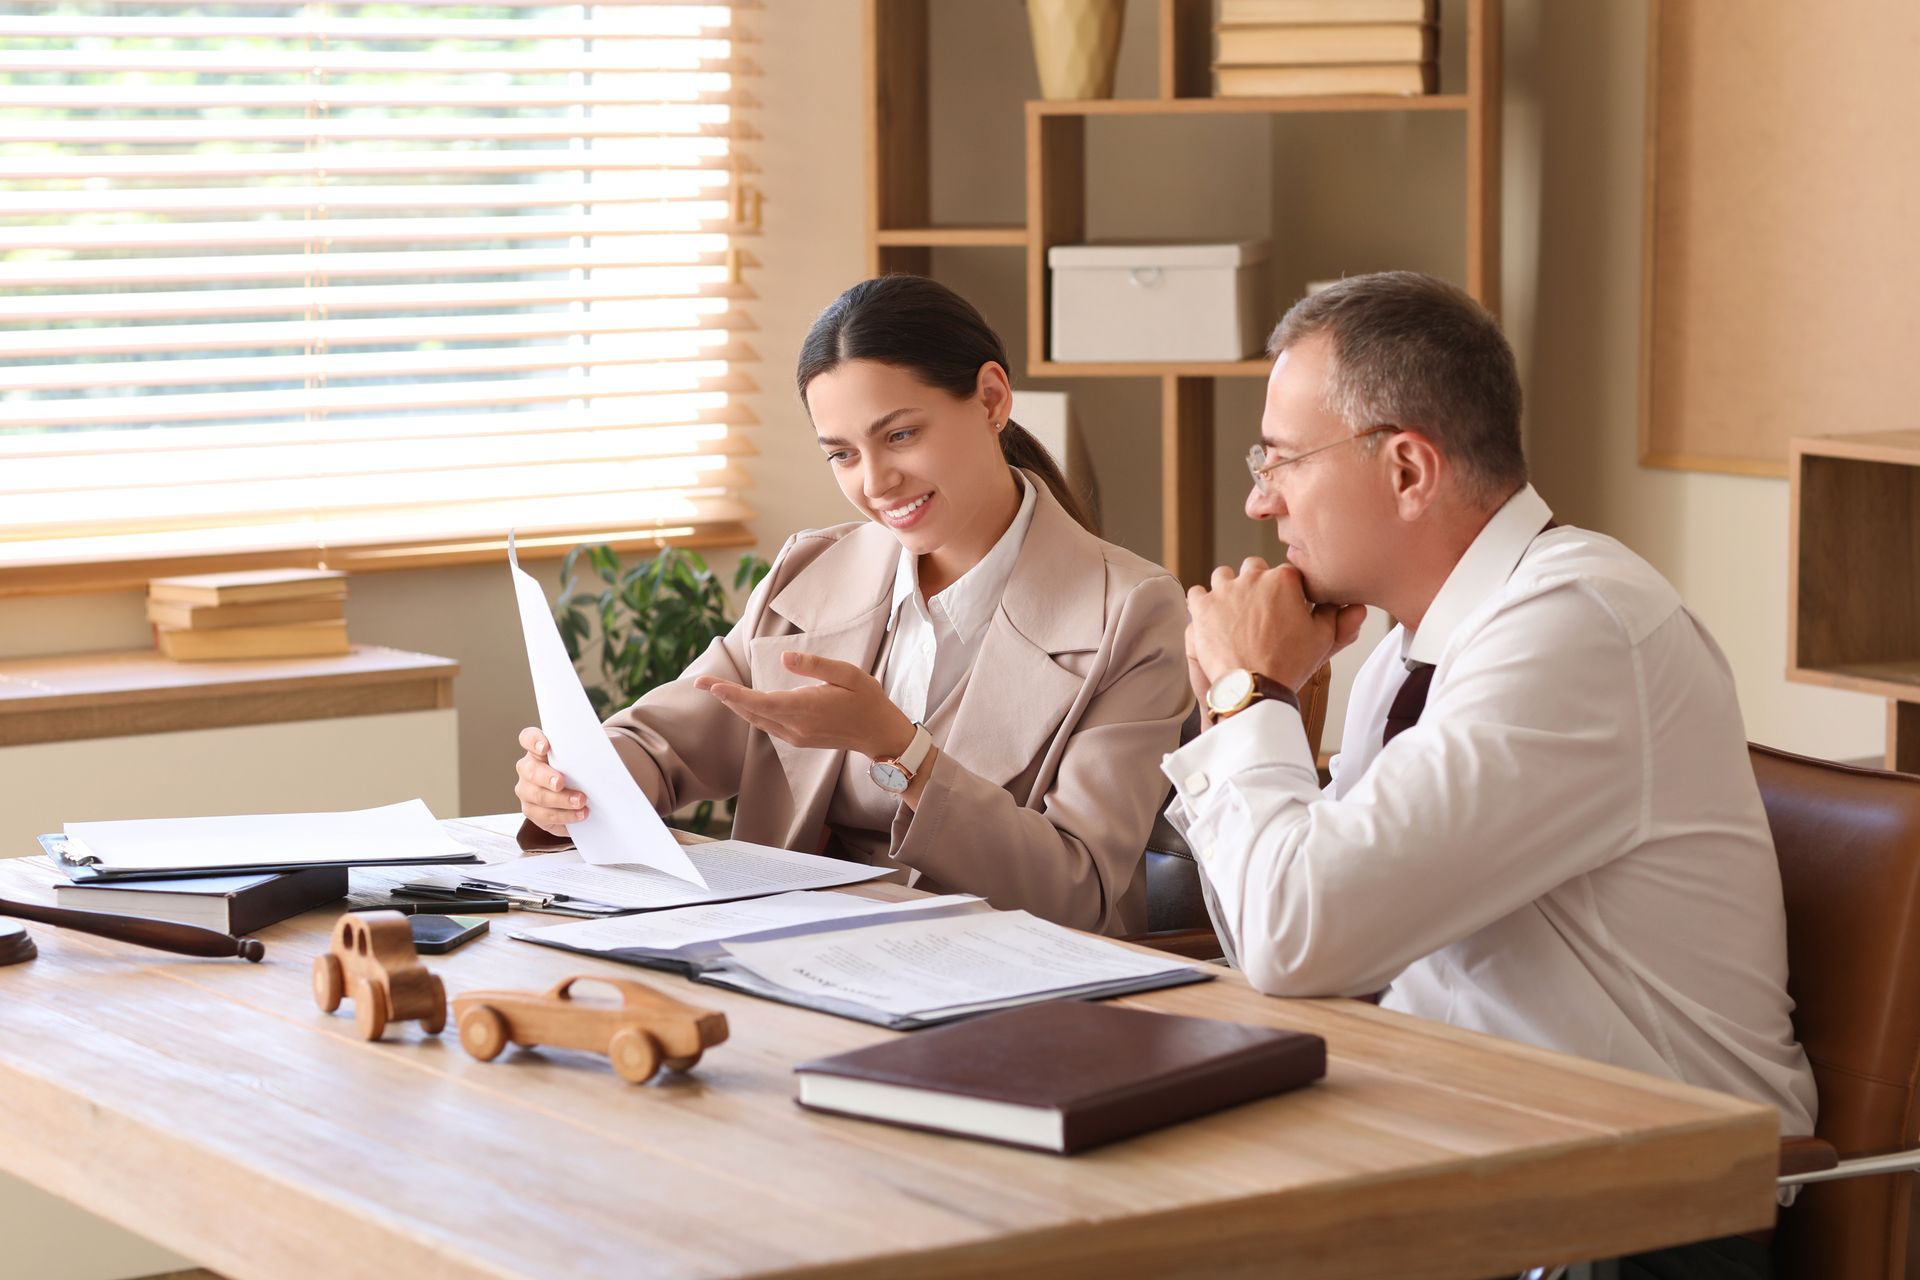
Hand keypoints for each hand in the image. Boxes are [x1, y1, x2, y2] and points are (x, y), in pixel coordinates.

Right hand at [514, 726, 587, 836]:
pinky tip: (580, 815)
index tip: (545, 747)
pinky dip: (563, 816)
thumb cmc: (584, 767)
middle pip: (531, 771)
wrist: (587, 790)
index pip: (528, 738)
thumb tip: (602, 753)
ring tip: (581, 802)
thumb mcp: (588, 755)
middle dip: (546, 777)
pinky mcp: (533, 811)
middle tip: (560, 783)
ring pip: (537, 796)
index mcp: (538, 748)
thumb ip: (590, 750)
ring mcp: (527, 791)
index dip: (533, 741)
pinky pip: (544, 816)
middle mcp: (528, 769)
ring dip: (560, 800)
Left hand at [695, 652, 915, 759]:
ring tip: (716, 690)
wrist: (880, 735)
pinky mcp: (799, 739)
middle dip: (725, 697)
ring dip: (736, 705)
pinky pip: (767, 725)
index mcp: (805, 708)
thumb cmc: (867, 700)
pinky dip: (751, 713)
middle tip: (700, 682)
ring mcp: (796, 735)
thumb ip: (815, 666)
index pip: (759, 701)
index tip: (710, 685)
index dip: (732, 693)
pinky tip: (744, 704)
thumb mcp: (848, 674)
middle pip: (751, 711)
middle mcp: (795, 726)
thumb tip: (784, 657)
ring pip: (756, 720)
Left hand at [1186, 557, 1367, 694]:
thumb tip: (1354, 604)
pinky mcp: (1202, 606)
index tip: (1285, 606)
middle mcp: (1253, 577)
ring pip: (1223, 576)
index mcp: (1284, 579)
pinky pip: (1197, 593)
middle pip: (1254, 568)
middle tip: (1259, 611)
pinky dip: (1203, 604)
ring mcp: (1225, 590)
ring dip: (1228, 589)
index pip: (1286, 572)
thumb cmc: (1289, 664)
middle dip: (1256, 584)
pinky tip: (1211, 618)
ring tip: (1234, 614)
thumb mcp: (1323, 639)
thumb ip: (1338, 616)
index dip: (1287, 589)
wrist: (1253, 687)